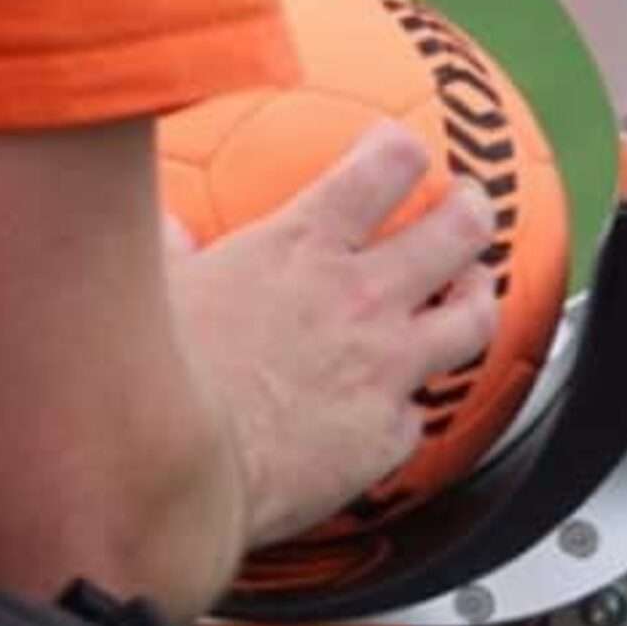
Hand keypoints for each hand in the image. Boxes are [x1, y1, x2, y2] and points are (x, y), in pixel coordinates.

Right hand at [168, 124, 499, 549]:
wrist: (171, 475)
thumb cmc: (148, 371)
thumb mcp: (148, 283)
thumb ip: (164, 250)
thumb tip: (161, 230)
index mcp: (303, 245)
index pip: (384, 167)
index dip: (403, 151)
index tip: (402, 150)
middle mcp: (360, 296)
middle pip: (458, 230)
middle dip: (474, 210)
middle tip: (471, 206)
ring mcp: (383, 368)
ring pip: (473, 319)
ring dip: (478, 298)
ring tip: (473, 292)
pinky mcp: (382, 439)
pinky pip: (416, 419)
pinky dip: (407, 411)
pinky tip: (395, 412)